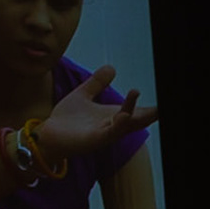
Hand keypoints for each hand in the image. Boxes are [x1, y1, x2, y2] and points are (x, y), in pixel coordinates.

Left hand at [33, 65, 157, 163]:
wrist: (47, 137)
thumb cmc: (66, 121)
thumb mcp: (83, 95)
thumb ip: (97, 83)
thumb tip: (111, 67)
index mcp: (114, 116)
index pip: (140, 110)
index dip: (154, 105)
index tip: (162, 95)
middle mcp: (114, 126)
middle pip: (140, 119)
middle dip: (153, 112)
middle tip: (162, 105)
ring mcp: (106, 134)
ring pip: (127, 124)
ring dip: (134, 111)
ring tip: (135, 92)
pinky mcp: (94, 141)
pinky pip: (110, 133)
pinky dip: (118, 125)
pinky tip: (123, 115)